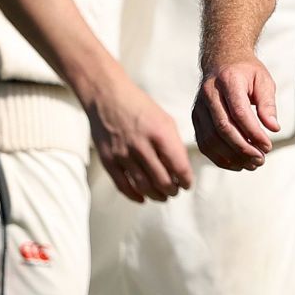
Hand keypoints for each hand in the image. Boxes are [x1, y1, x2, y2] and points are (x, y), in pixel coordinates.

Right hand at [87, 73, 190, 202]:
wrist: (107, 96)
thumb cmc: (141, 108)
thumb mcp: (165, 120)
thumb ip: (173, 145)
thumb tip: (181, 170)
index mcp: (161, 134)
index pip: (179, 167)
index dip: (186, 181)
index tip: (187, 185)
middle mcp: (142, 146)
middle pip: (162, 181)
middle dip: (172, 190)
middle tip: (174, 191)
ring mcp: (123, 154)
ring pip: (143, 186)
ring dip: (156, 195)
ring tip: (162, 196)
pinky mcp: (108, 160)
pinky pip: (123, 185)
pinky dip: (134, 196)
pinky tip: (143, 198)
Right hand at [193, 57, 279, 171]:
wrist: (221, 61)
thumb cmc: (246, 72)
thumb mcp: (263, 80)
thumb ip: (268, 104)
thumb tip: (274, 128)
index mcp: (228, 81)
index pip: (239, 112)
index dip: (254, 132)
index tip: (268, 146)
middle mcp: (209, 94)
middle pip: (223, 128)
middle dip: (243, 148)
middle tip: (261, 160)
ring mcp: (199, 108)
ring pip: (211, 139)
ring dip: (232, 156)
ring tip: (252, 164)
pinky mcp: (196, 119)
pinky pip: (204, 143)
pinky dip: (220, 158)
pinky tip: (237, 163)